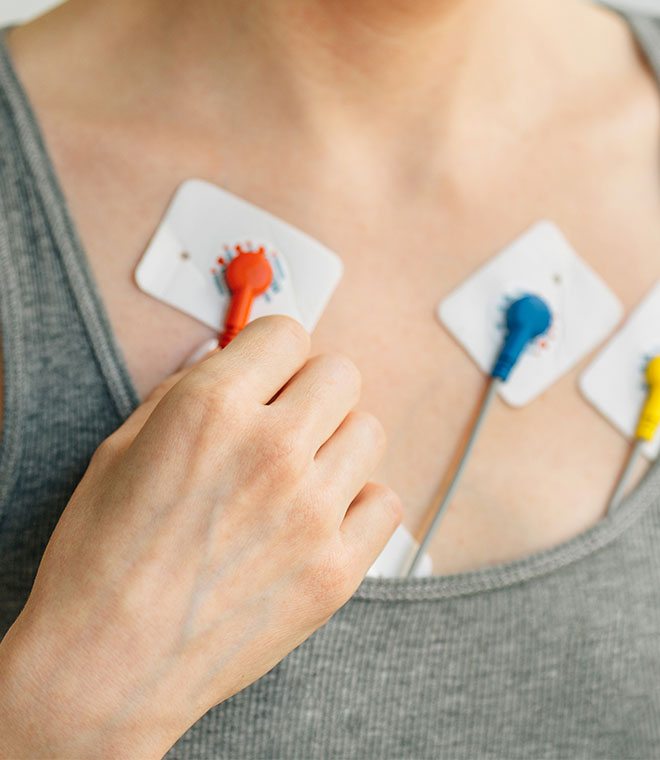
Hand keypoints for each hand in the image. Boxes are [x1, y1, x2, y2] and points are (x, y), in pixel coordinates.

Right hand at [0, 316, 400, 759]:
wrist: (107, 668)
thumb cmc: (101, 562)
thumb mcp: (121, 450)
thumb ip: (184, 393)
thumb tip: (228, 362)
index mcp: (212, 409)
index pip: (287, 333)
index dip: (273, 352)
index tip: (268, 373)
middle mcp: (273, 451)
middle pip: (340, 374)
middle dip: (310, 389)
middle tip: (285, 420)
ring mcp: (313, 512)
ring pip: (368, 431)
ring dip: (335, 442)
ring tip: (299, 473)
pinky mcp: (337, 570)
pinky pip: (383, 501)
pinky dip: (357, 502)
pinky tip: (320, 518)